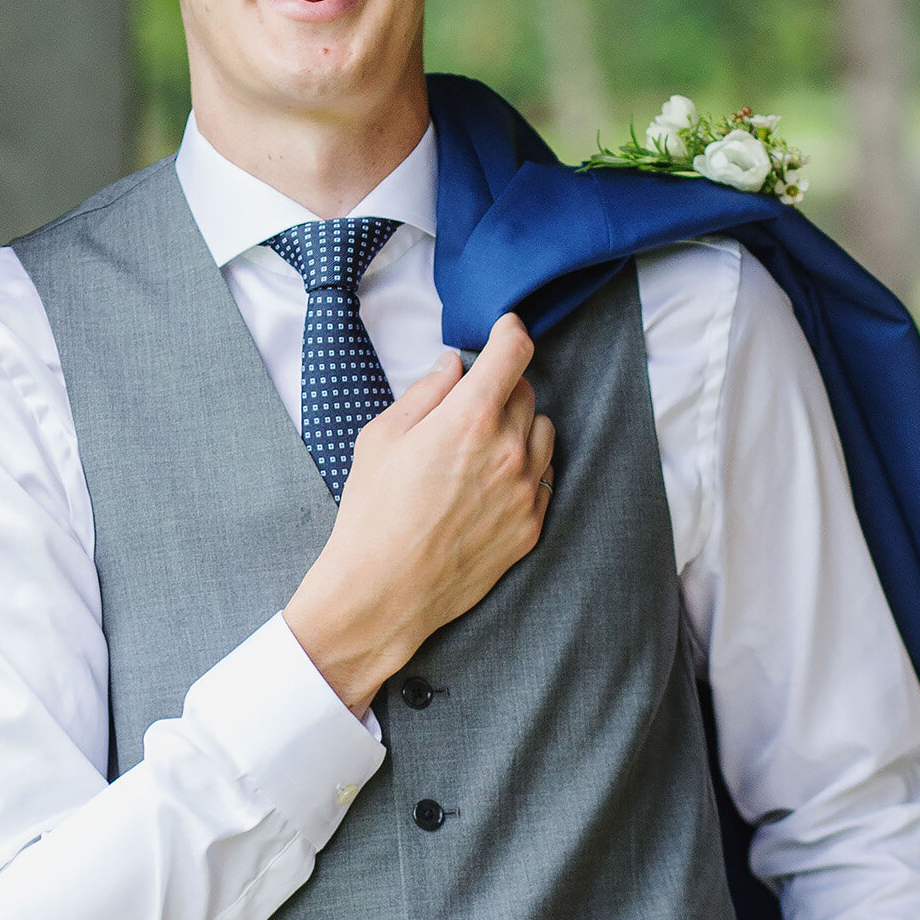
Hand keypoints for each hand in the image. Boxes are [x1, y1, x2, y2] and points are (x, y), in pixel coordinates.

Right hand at [284, 314, 554, 715]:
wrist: (384, 590)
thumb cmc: (374, 511)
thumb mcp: (382, 437)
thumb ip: (425, 393)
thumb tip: (453, 367)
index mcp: (469, 418)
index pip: (514, 353)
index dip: (511, 331)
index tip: (506, 328)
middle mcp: (509, 449)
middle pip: (528, 391)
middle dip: (503, 386)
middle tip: (470, 403)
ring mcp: (525, 490)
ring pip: (545, 432)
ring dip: (522, 425)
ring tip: (482, 445)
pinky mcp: (531, 525)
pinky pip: (544, 478)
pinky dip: (526, 468)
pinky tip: (490, 482)